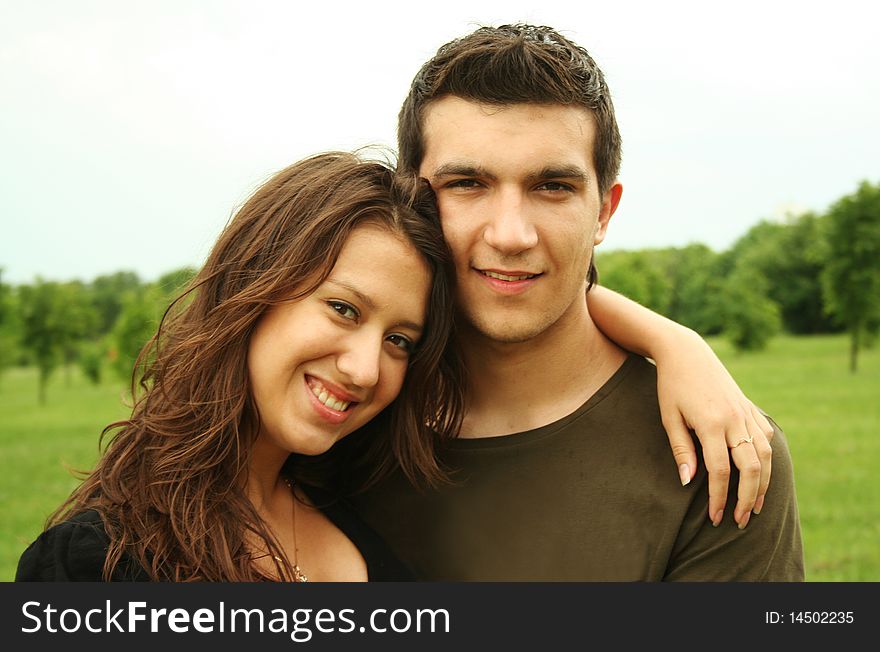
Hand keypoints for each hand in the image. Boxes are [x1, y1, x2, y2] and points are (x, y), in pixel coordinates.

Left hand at [653, 329, 773, 527]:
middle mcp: (734, 419)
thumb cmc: (671, 387)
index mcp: (710, 423)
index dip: (719, 498)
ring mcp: (746, 413)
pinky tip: (762, 476)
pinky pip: (766, 438)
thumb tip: (689, 482)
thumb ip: (681, 450)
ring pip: (766, 455)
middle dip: (748, 499)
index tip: (716, 517)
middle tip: (740, 521)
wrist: (686, 353)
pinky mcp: (751, 408)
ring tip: (755, 506)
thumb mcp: (669, 418)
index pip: (720, 471)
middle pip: (752, 468)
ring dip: (764, 484)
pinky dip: (768, 459)